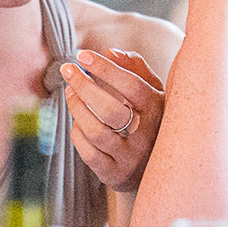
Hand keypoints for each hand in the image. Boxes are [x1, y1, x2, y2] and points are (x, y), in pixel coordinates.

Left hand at [61, 48, 164, 192]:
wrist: (158, 166)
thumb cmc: (150, 118)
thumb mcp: (151, 92)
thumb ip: (135, 68)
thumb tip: (111, 52)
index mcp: (157, 109)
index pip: (132, 86)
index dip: (106, 69)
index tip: (83, 55)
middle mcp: (147, 135)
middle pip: (110, 110)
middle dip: (84, 86)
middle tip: (68, 70)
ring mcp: (130, 157)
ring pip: (96, 132)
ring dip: (77, 108)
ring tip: (70, 91)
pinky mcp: (115, 174)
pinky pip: (88, 153)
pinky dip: (77, 133)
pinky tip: (77, 121)